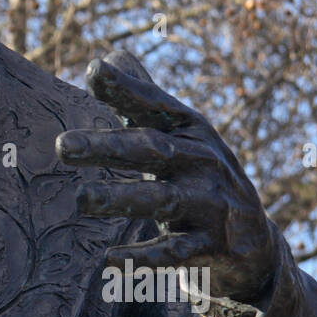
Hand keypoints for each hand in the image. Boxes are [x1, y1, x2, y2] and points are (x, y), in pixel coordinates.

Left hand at [56, 50, 278, 302]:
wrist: (253, 244)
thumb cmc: (199, 179)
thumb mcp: (179, 138)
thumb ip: (142, 101)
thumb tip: (107, 58)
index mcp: (192, 132)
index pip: (157, 106)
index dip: (128, 89)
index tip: (94, 71)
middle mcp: (204, 162)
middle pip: (152, 150)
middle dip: (108, 147)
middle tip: (62, 146)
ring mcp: (212, 205)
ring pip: (162, 200)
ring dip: (120, 198)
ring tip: (80, 199)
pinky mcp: (214, 248)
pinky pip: (175, 253)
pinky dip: (143, 257)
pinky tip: (108, 258)